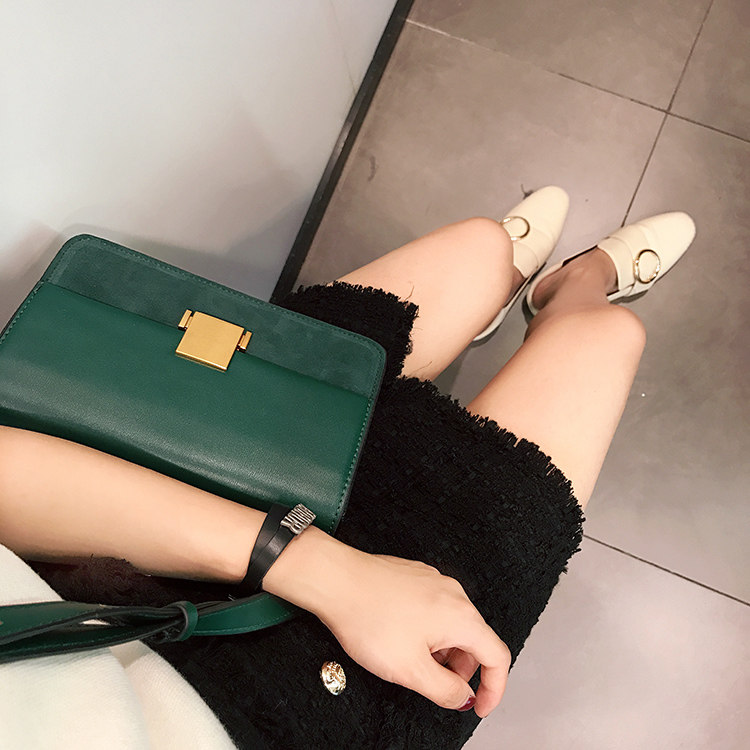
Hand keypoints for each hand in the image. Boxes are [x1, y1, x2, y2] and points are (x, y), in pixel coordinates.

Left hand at [268, 537, 511, 716]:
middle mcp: (453, 593)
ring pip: (451, 623)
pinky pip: (432, 608)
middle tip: (433, 684)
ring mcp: (433, 580)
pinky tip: (396, 635)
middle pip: (474, 639)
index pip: (497, 657)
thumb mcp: (410, 670)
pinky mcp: (414, 576)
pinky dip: (426, 630)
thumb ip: (446, 690)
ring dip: (440, 650)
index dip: (494, 689)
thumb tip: (463, 696)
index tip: (478, 706)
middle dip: (460, 669)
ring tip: (407, 658)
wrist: (336, 580)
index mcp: (461, 616)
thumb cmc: (368, 618)